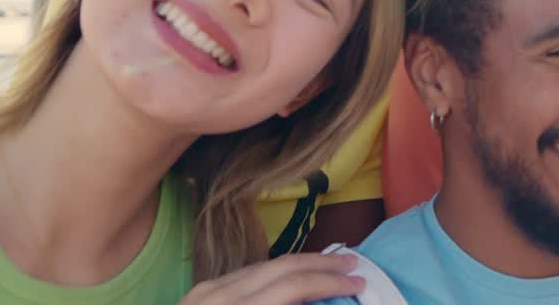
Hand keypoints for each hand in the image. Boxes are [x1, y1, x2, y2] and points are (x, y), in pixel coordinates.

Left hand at [179, 252, 364, 303]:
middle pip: (284, 266)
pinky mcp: (199, 292)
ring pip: (264, 265)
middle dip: (323, 263)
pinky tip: (289, 276)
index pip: (294, 286)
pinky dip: (275, 272)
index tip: (359, 285)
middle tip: (355, 264)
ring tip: (329, 265)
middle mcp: (222, 294)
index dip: (330, 283)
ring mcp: (207, 290)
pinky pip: (245, 274)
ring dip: (301, 263)